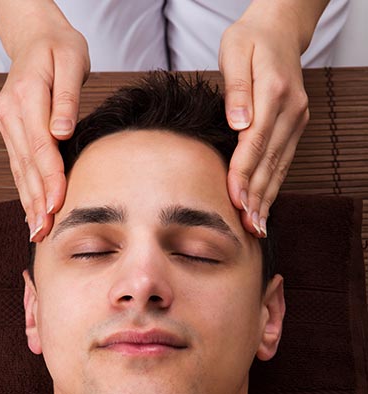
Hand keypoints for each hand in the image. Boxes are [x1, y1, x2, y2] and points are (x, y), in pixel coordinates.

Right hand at [0, 23, 89, 241]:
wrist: (35, 37)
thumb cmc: (61, 47)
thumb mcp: (72, 60)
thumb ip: (68, 97)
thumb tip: (62, 132)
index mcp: (26, 96)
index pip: (41, 146)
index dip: (50, 178)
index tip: (58, 204)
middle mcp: (11, 113)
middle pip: (28, 164)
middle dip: (38, 201)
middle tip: (46, 231)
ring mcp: (8, 123)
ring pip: (20, 169)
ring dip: (29, 202)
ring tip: (37, 231)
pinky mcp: (11, 130)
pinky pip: (19, 165)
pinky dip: (25, 190)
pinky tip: (31, 212)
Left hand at [219, 11, 308, 236]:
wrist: (280, 29)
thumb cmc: (251, 39)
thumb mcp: (235, 51)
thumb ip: (236, 89)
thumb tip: (238, 122)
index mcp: (274, 92)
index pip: (255, 142)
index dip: (243, 174)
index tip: (233, 199)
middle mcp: (291, 110)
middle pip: (269, 161)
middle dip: (256, 197)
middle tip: (246, 226)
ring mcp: (296, 119)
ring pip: (279, 166)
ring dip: (267, 198)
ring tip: (257, 227)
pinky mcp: (295, 126)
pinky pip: (283, 161)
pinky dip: (274, 186)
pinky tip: (265, 206)